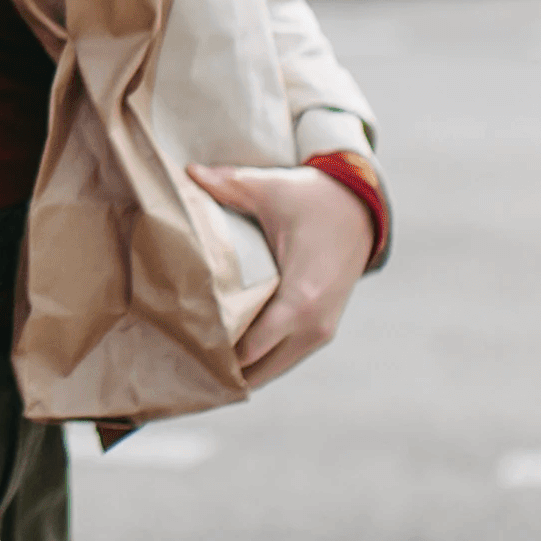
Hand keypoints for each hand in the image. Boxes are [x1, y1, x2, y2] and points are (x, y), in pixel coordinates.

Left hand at [188, 162, 373, 387]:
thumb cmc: (314, 200)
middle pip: (260, 368)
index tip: (180, 350)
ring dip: (242, 367)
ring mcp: (322, 329)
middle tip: (179, 362)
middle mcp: (314, 322)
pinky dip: (260, 358)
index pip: (252, 346)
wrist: (361, 209)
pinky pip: (286, 355)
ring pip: (274, 367)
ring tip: (197, 362)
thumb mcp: (271, 189)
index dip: (216, 353)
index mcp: (301, 297)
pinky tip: (228, 353)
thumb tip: (189, 172)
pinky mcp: (323, 328)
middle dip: (223, 368)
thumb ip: (229, 185)